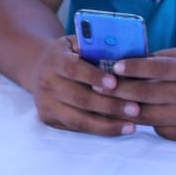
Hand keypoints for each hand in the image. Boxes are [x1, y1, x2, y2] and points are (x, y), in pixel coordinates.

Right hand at [28, 35, 145, 136]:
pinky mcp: (48, 118)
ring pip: (79, 119)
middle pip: (79, 98)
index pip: (73, 68)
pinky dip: (99, 130)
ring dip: (107, 124)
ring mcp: (45, 102)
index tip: (115, 83)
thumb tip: (128, 55)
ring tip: (132, 125)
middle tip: (135, 108)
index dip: (93, 76)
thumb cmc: (70, 55)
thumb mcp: (78, 44)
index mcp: (54, 58)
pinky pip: (77, 128)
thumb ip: (96, 47)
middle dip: (109, 105)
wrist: (40, 69)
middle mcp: (46, 81)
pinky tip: (119, 128)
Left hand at [95, 48, 175, 140]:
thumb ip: (161, 60)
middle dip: (119, 90)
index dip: (136, 66)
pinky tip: (122, 115)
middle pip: (147, 93)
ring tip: (103, 101)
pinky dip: (138, 122)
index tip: (115, 66)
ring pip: (147, 115)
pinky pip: (157, 129)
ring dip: (122, 109)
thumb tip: (127, 58)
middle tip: (97, 86)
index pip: (159, 67)